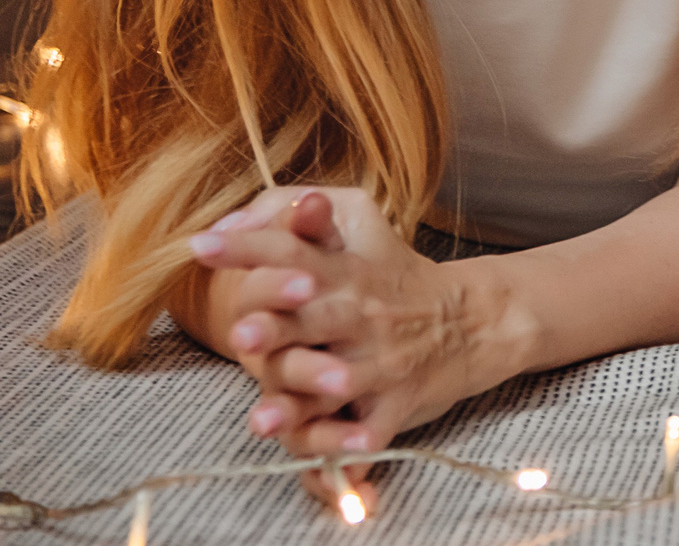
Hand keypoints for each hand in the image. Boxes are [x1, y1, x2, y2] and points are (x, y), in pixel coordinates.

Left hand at [188, 187, 487, 504]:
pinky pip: (374, 429)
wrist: (473, 319)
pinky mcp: (400, 401)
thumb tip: (238, 217)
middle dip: (278, 326)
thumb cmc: (396, 280)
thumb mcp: (361, 234)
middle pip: (315, 317)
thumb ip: (302, 222)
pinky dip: (355, 448)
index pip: (292, 250)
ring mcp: (383, 361)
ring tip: (264, 418)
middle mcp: (362, 314)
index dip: (248, 246)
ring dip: (303, 401)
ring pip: (338, 382)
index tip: (200, 243)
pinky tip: (340, 464)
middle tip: (240, 332)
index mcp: (346, 272)